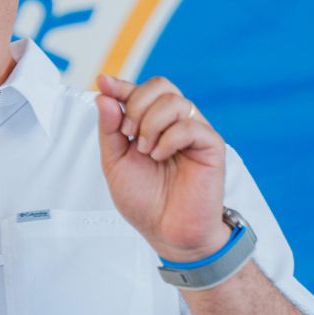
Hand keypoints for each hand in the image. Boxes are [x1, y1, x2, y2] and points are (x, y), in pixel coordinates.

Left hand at [96, 74, 226, 260]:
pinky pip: (190, 125)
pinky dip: (169, 139)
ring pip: (174, 100)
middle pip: (160, 85)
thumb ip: (110, 130)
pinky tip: (161, 156)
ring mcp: (194, 132)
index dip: (121, 84)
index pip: (140, 91)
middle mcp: (174, 124)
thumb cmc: (145, 201)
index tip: (102, 82)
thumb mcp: (115, 163)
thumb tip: (104, 96)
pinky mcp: (211, 145)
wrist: (167, 232)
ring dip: (151, 123)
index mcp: (152, 125)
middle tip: (128, 134)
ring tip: (146, 151)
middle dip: (136, 104)